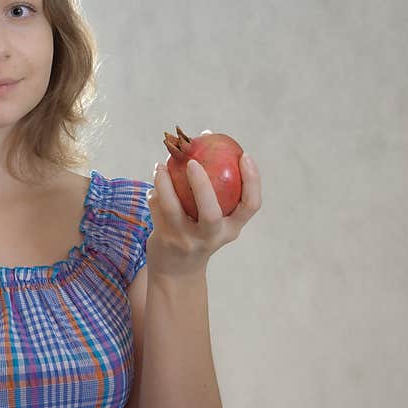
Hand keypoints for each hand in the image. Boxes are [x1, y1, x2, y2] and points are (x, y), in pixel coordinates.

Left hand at [145, 130, 261, 279]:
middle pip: (211, 212)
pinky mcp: (165, 240)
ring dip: (165, 183)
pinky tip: (156, 184)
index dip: (252, 180)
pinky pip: (157, 209)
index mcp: (231, 228)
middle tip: (193, 162)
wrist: (177, 272)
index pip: (250, 205)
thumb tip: (208, 135)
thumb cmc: (199, 232)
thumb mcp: (213, 217)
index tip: (245, 156)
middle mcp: (212, 237)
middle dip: (202, 185)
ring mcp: (187, 240)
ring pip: (173, 209)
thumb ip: (215, 183)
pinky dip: (155, 194)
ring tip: (161, 165)